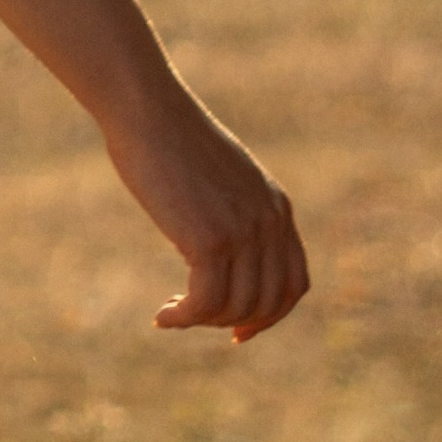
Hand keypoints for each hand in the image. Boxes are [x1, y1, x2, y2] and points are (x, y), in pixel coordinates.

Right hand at [107, 86, 309, 342]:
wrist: (148, 109)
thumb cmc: (169, 137)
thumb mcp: (218, 176)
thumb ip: (232, 208)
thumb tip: (220, 248)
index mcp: (276, 206)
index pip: (294, 282)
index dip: (271, 315)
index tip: (238, 331)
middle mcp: (269, 222)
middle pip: (268, 302)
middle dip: (233, 322)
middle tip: (195, 321)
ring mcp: (243, 232)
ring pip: (237, 307)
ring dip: (203, 321)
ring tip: (173, 314)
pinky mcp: (210, 239)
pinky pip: (205, 302)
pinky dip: (184, 318)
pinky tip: (162, 316)